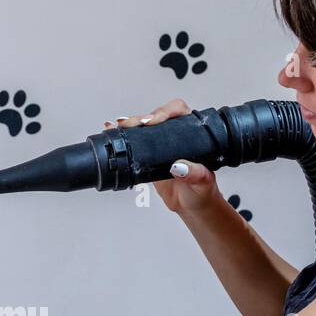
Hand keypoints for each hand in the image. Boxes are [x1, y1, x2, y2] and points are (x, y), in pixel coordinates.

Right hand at [104, 98, 222, 217]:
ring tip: (117, 126)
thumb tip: (180, 166)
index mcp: (193, 133)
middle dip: (141, 118)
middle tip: (131, 125)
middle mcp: (176, 134)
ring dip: (130, 124)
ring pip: (143, 126)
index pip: (178, 111)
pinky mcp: (148, 154)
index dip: (164, 112)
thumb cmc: (202, 191)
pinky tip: (112, 131)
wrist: (191, 203)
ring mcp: (160, 143)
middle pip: (156, 115)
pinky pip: (135, 141)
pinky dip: (123, 135)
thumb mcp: (203, 182)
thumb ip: (196, 174)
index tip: (152, 121)